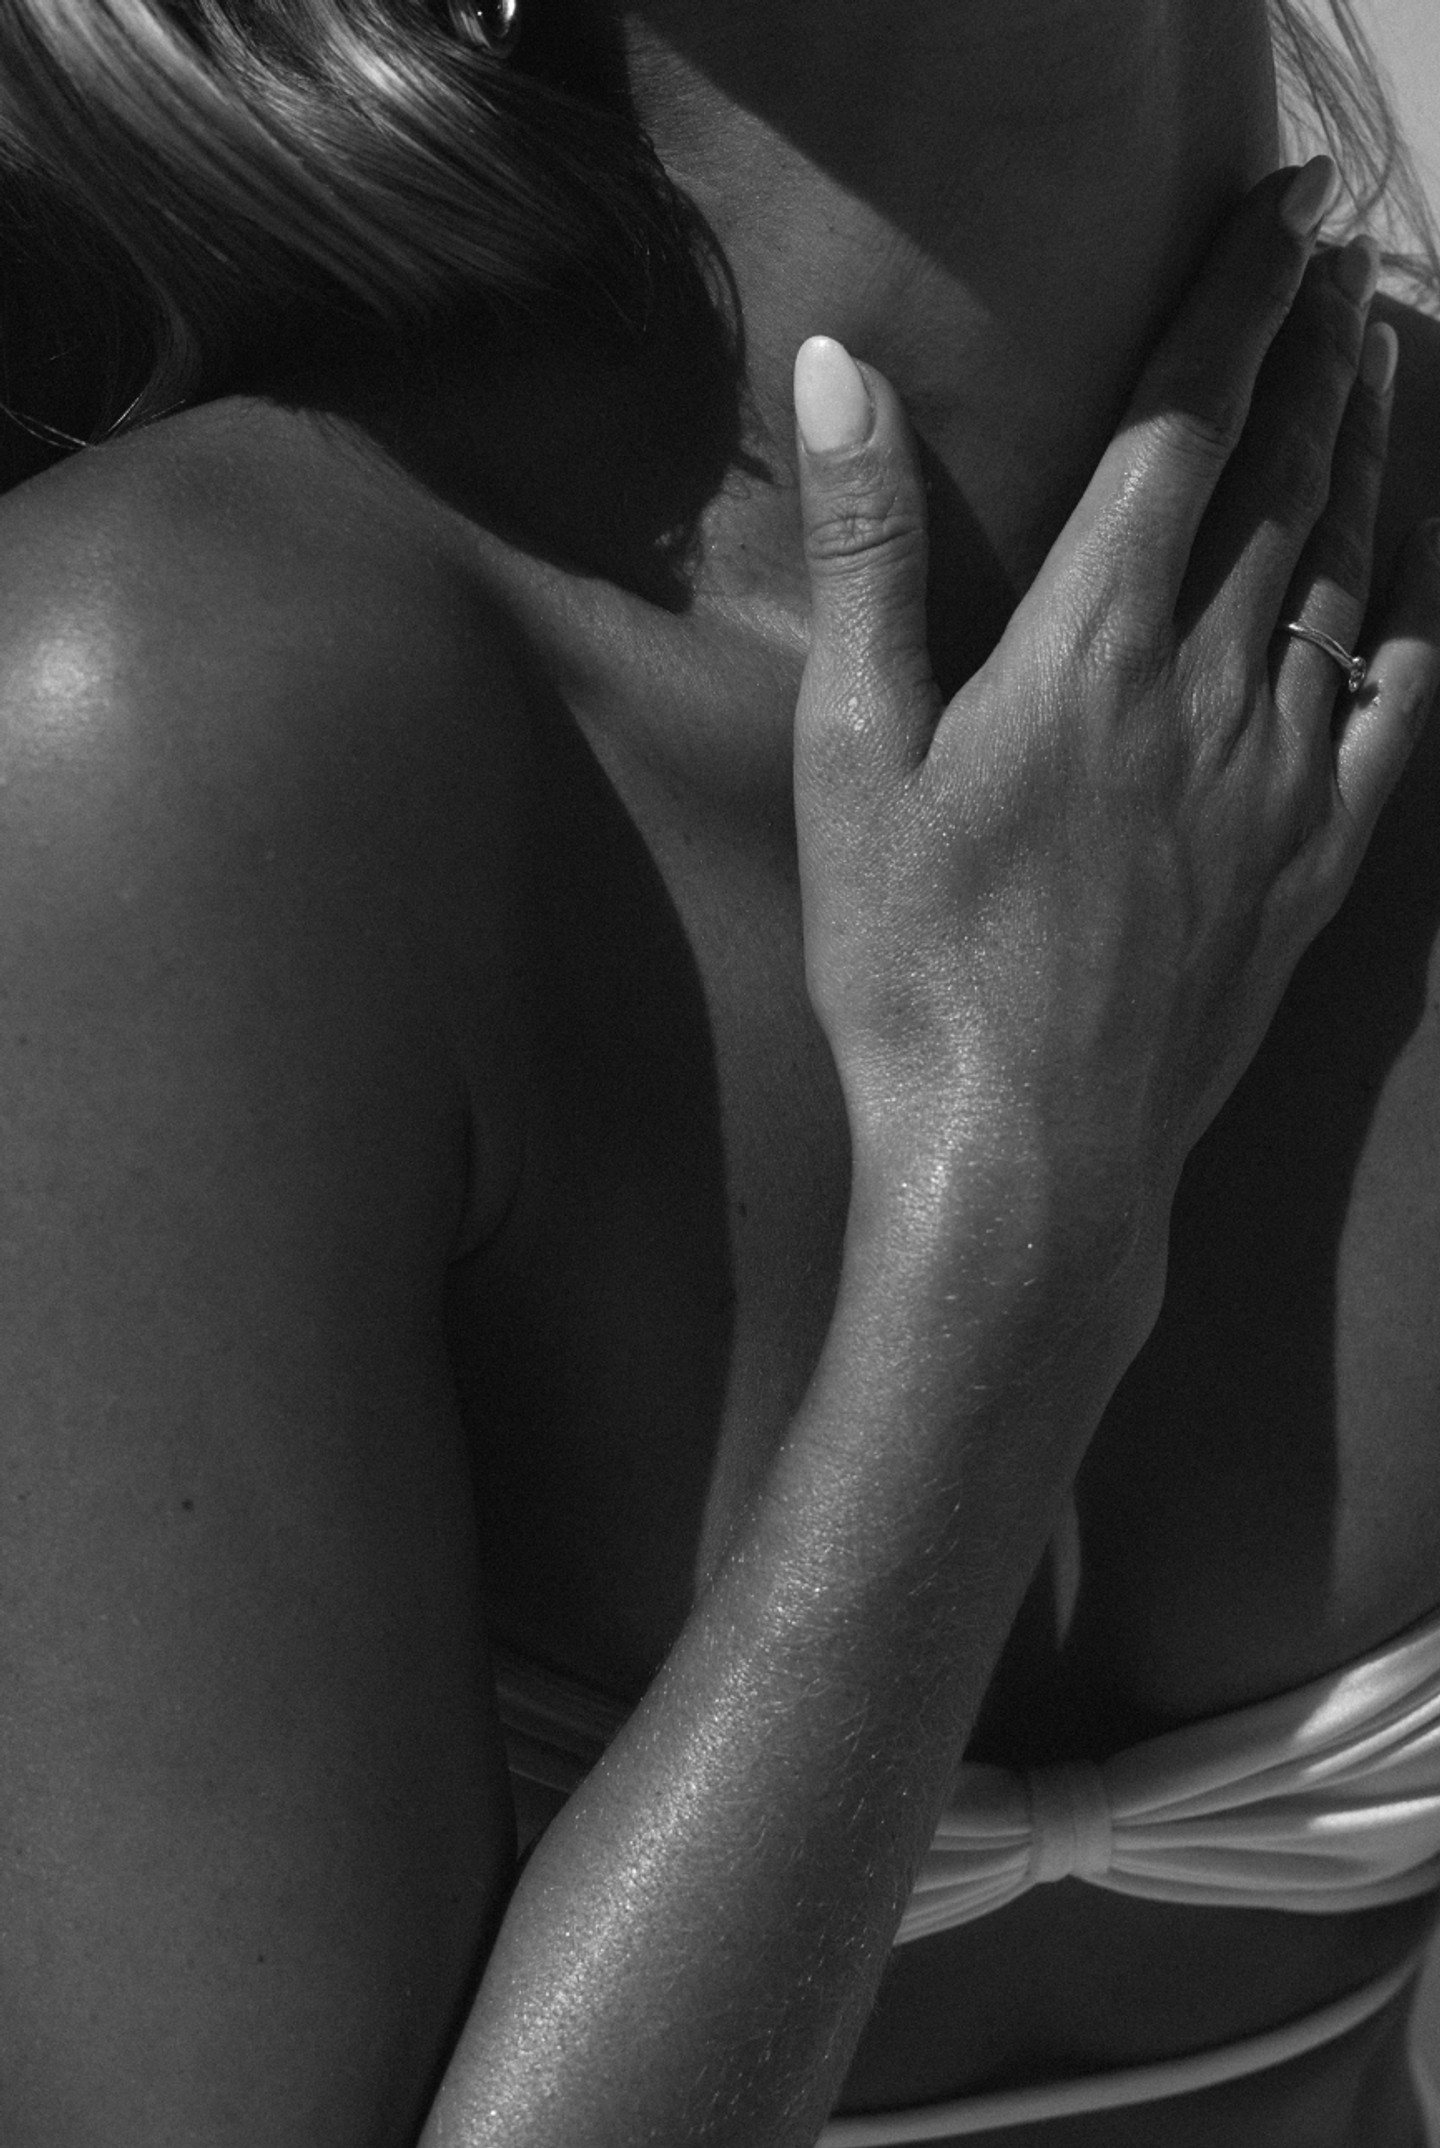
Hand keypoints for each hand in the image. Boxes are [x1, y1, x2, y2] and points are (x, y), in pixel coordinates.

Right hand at [792, 161, 1439, 1273]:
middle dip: (1323, 348)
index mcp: (1089, 646)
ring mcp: (1278, 779)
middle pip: (1288, 479)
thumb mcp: (849, 758)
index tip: (1288, 207)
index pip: (1186, 424)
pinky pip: (1391, 716)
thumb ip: (866, 556)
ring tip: (1384, 368)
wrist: (1024, 1157)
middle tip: (1354, 254)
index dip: (1242, 300)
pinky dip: (1409, 629)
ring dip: (1367, 458)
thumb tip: (840, 369)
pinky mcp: (1310, 869)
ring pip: (1347, 579)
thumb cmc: (911, 964)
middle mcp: (1208, 689)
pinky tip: (1415, 590)